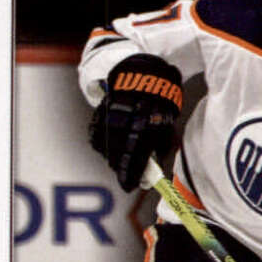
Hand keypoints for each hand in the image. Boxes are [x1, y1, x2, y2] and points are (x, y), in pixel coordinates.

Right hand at [88, 54, 182, 190]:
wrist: (144, 75)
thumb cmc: (159, 104)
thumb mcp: (165, 128)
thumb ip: (156, 151)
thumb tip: (149, 173)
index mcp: (142, 129)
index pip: (131, 162)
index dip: (130, 177)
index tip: (129, 186)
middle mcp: (122, 125)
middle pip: (115, 158)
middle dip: (122, 169)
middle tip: (128, 174)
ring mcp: (108, 119)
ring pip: (104, 149)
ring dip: (112, 157)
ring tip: (121, 156)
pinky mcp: (98, 114)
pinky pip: (96, 136)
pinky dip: (103, 143)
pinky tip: (110, 143)